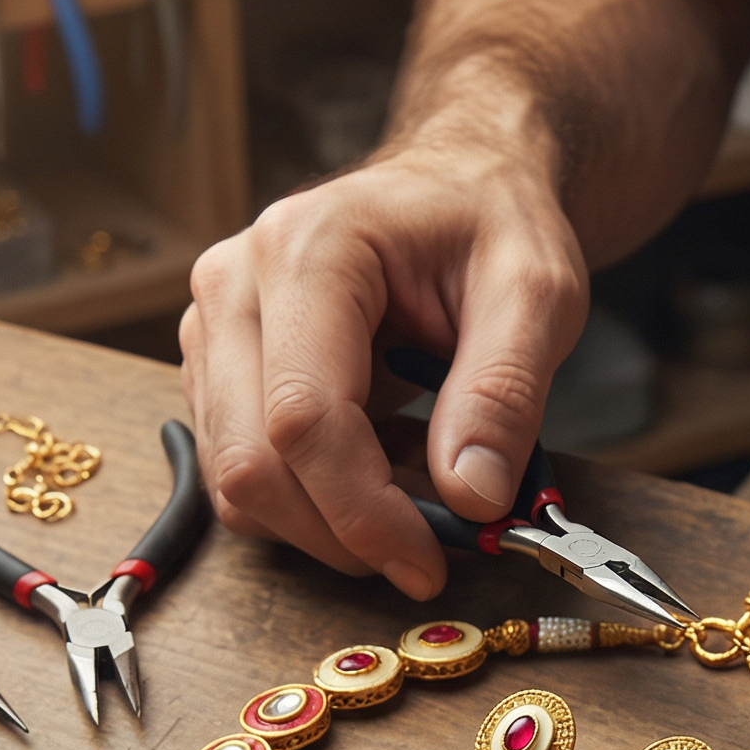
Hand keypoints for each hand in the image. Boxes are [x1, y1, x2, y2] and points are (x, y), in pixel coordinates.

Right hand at [179, 116, 587, 600]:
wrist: (456, 186)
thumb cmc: (490, 225)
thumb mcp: (536, 294)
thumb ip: (505, 393)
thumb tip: (470, 497)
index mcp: (306, 251)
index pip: (304, 419)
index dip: (363, 513)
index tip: (428, 563)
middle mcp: (234, 286)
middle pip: (252, 464)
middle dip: (341, 535)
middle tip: (424, 558)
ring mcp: (212, 330)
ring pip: (235, 484)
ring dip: (322, 528)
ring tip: (408, 504)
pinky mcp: (214, 372)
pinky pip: (238, 475)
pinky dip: (305, 507)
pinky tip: (371, 478)